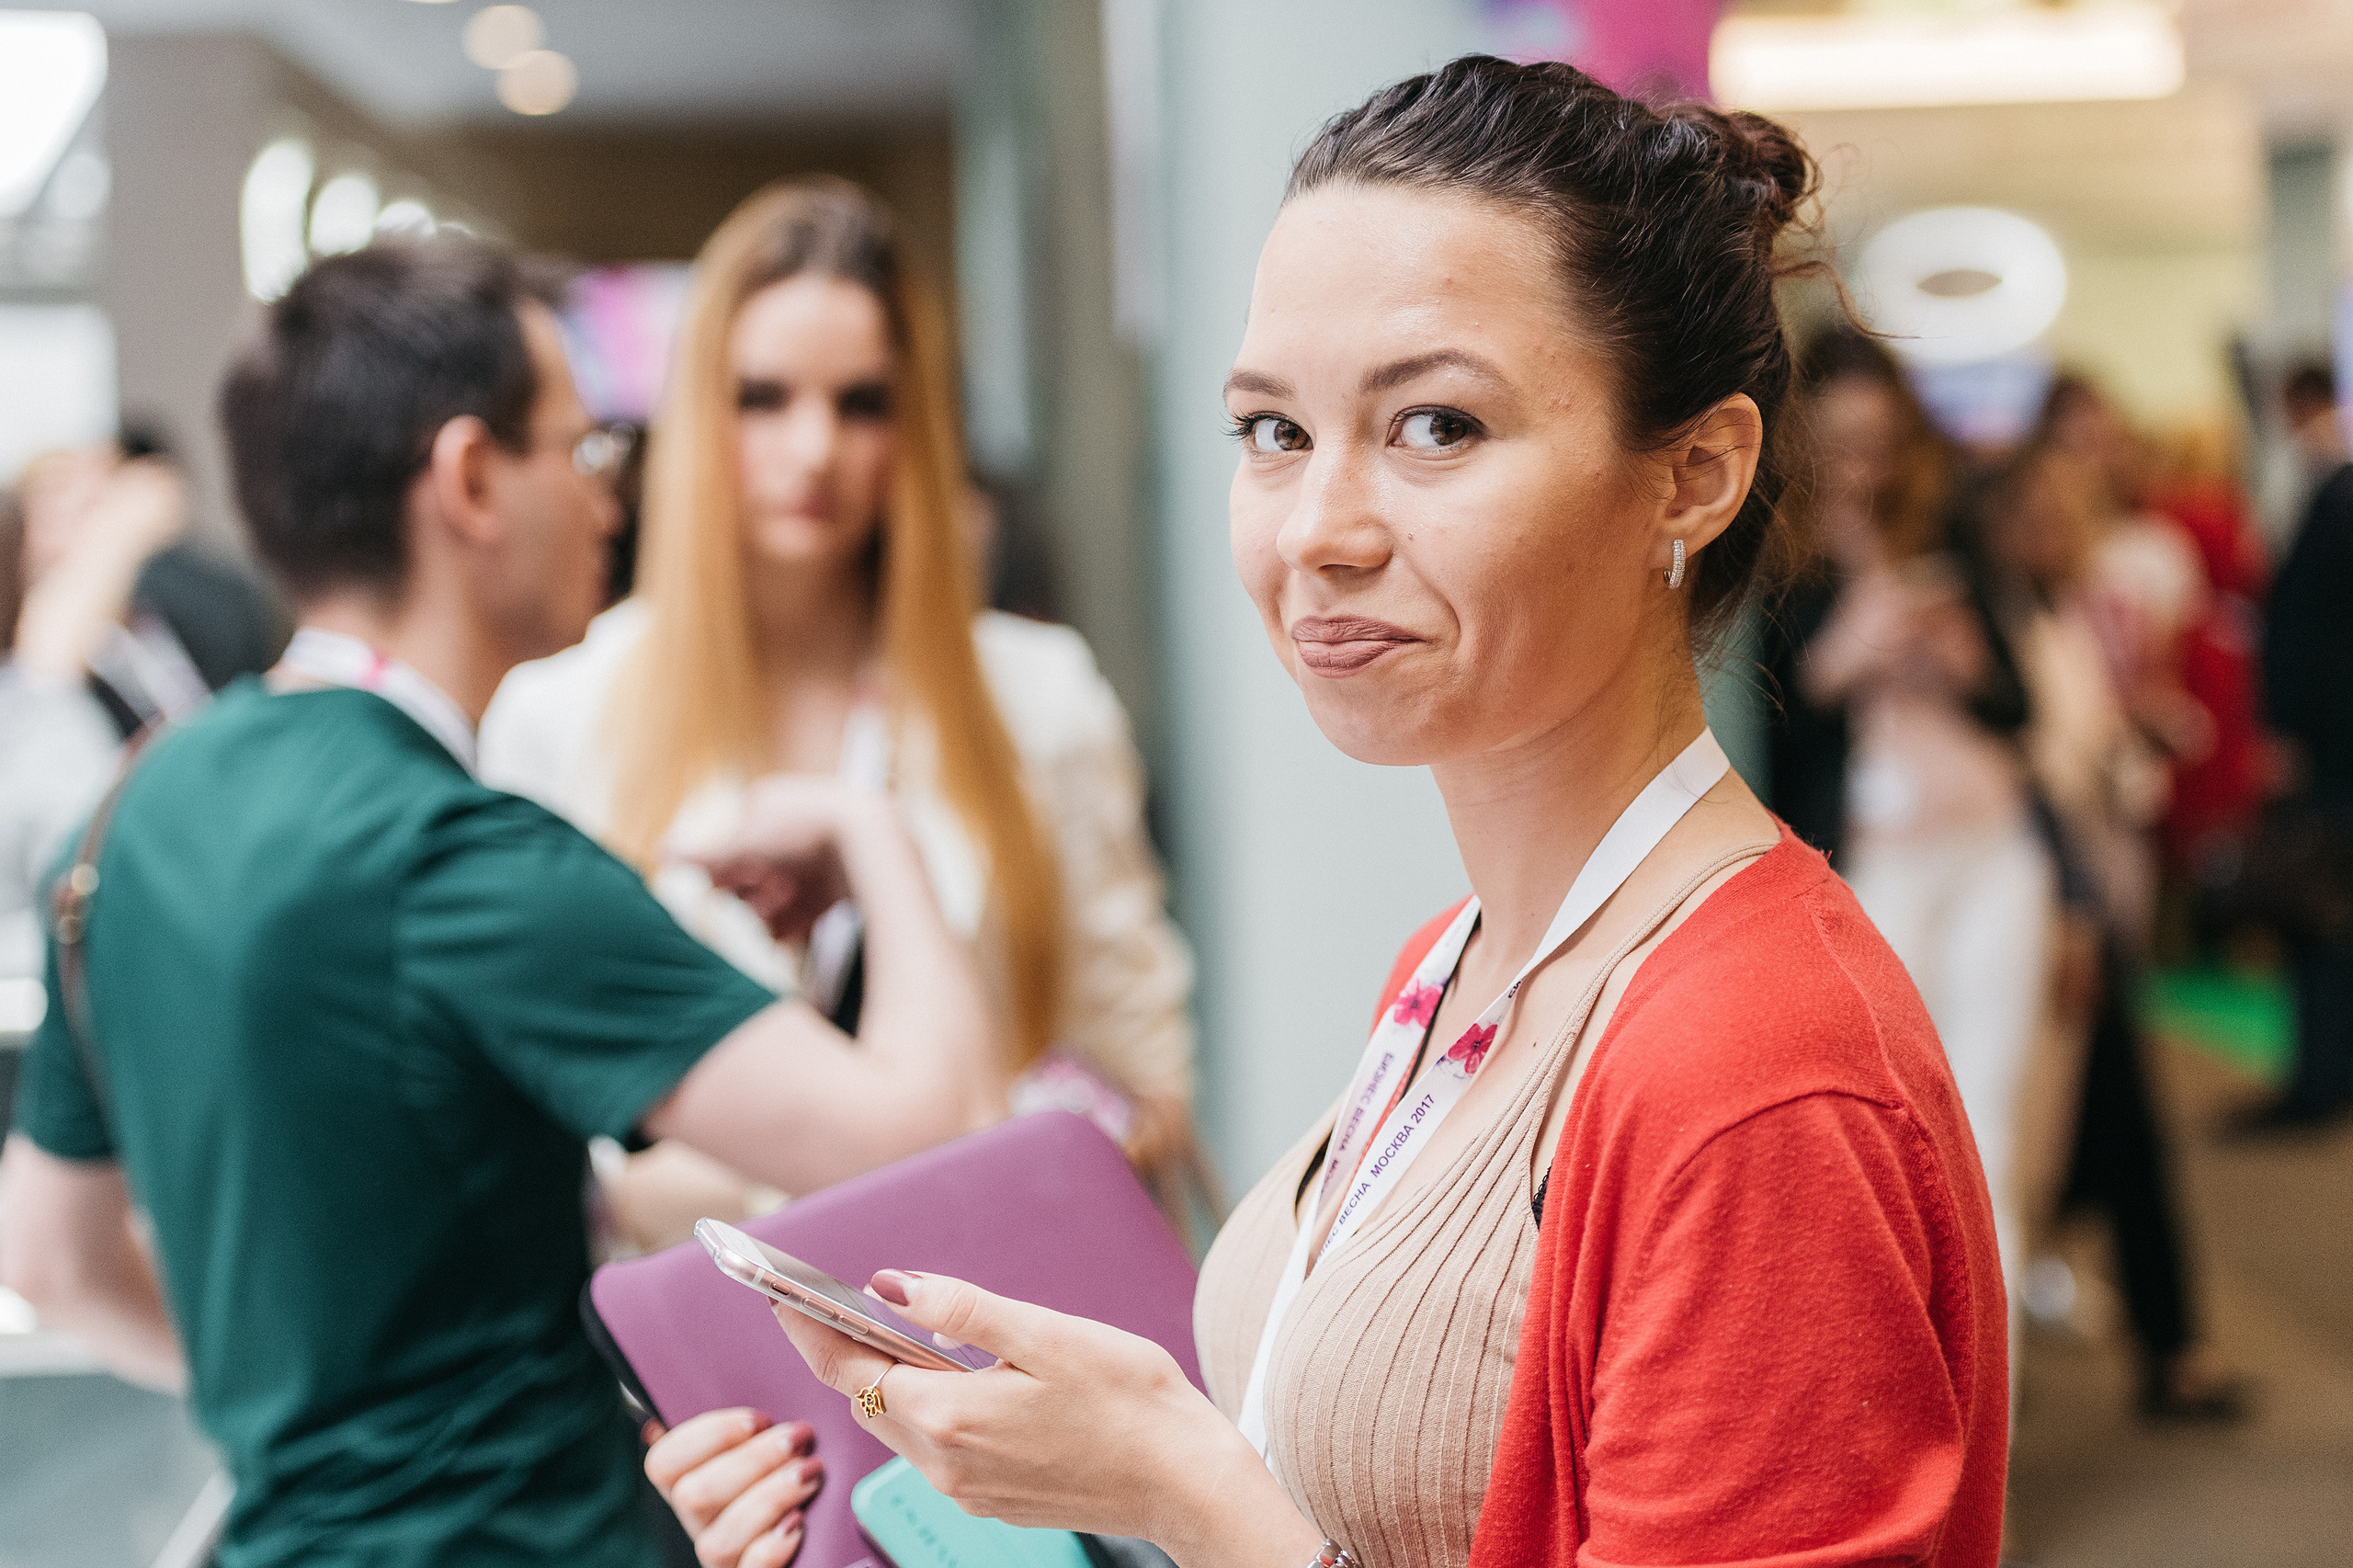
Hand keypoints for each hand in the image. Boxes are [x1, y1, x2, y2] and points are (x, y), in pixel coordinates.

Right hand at [644, 1409, 822, 1567]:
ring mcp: (725, 1558)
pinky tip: (799, 1523)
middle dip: (750, 1460)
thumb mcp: (777, 1442)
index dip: (707, 1436)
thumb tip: (752, 1383)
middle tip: (799, 1438)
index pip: (663, 1462)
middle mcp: (702, 1525)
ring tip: (810, 1473)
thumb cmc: (803, 1469)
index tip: (758, 1419)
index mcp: (698, 1483)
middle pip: (690, 1497)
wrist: (833, 1541)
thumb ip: (759, 1424)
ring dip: (768, 1498)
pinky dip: (771, 1547)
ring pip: (715, 1541)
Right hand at [671, 776, 870, 943]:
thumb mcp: (743, 845)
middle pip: (757, 870)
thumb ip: (701, 856)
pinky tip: (788, 935)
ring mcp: (823, 851)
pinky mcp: (845, 880)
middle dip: (750, 892)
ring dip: (770, 910)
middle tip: (757, 900)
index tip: (726, 885)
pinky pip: (810, 906)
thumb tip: (659, 854)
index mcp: (771, 802)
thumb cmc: (803, 834)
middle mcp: (796, 824)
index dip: (726, 869)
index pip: (733, 842)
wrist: (875, 842)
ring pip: (782, 891)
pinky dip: (796, 920)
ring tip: (772, 919)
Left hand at [771, 1272, 1322, 1565]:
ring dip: (890, 1383)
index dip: (811, 1329)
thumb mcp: (1049, 1334)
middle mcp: (947, 1464)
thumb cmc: (1131, 1401)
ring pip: (901, 1428)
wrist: (1186, 1482)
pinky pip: (937, 1451)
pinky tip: (954, 1381)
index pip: (851, 1370)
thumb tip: (893, 1286)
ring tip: (892, 1334)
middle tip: (830, 1304)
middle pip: (870, 1402)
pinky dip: (928, 1411)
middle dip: (846, 1353)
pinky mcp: (993, 1500)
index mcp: (952, 1417)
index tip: (780, 1296)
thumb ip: (965, 1309)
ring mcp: (969, 1490)